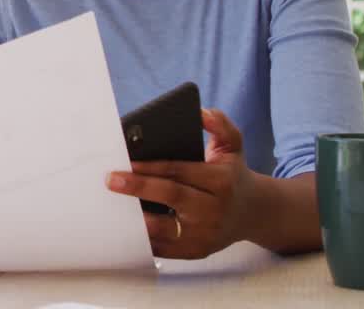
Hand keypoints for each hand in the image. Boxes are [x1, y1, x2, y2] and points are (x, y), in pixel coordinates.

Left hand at [106, 108, 258, 258]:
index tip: (127, 161)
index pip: (181, 172)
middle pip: (171, 197)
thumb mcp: (233, 145)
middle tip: (111, 180)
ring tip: (112, 206)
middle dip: (138, 188)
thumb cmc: (232, 175)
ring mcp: (205, 234)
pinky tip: (125, 226)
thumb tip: (200, 112)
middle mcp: (214, 210)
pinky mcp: (196, 252)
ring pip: (164, 228)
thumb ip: (220, 124)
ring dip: (136, 218)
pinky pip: (164, 249)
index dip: (152, 167)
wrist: (252, 212)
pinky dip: (143, 239)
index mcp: (221, 182)